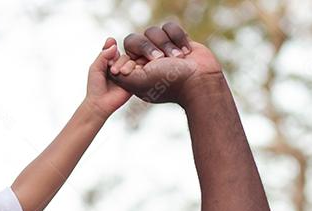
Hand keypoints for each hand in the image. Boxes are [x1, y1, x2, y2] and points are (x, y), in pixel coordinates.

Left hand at [84, 38, 131, 118]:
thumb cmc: (95, 87)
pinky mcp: (135, 82)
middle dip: (119, 61)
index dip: (113, 52)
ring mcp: (128, 74)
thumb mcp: (95, 68)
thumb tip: (113, 43)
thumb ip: (103, 54)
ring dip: (126, 66)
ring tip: (118, 74)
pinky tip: (127, 74)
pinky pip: (140, 71)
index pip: (116, 51)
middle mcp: (121, 67)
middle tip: (112, 71)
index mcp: (111, 63)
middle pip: (126, 56)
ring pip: (133, 62)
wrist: (100, 103)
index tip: (109, 60)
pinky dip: (135, 70)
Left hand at [107, 22, 223, 105]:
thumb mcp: (138, 82)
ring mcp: (162, 49)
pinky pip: (169, 27)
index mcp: (135, 73)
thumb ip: (120, 75)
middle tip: (158, 60)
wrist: (199, 80)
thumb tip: (111, 66)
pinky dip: (177, 38)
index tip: (133, 68)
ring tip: (177, 58)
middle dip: (146, 48)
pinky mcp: (177, 40)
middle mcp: (146, 61)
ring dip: (166, 44)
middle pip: (133, 40)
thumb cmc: (169, 82)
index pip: (120, 57)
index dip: (124, 60)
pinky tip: (185, 51)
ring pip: (152, 32)